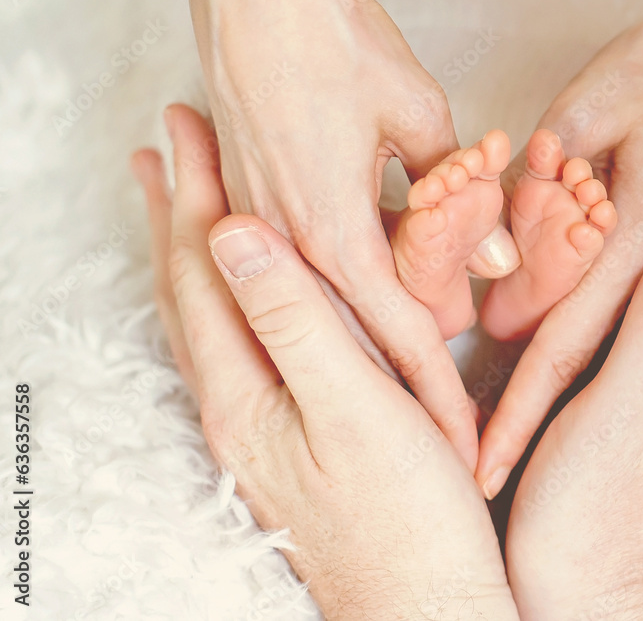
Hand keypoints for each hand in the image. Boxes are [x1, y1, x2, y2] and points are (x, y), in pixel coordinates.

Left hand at [130, 106, 519, 619]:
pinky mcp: (285, 443)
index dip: (191, 196)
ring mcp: (256, 429)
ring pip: (206, 322)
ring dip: (192, 257)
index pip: (202, 273)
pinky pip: (235, 349)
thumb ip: (295, 322)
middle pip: (188, 294)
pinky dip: (225, 302)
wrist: (421, 608)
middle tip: (160, 152)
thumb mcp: (356, 412)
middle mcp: (234, 409)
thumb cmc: (405, 519)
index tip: (185, 130)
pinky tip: (239, 302)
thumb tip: (236, 238)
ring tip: (183, 211)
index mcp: (244, 392)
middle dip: (173, 216)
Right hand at [180, 0, 495, 468]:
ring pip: (325, 311)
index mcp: (330, 233)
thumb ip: (457, 199)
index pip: (399, 339)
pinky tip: (368, 293)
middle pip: (355, 340)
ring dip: (369, 337)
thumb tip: (495, 260)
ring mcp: (260, 227)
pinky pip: (299, 273)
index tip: (463, 442)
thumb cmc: (330, 38)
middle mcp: (284, 243)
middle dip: (401, 380)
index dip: (438, 394)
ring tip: (412, 370)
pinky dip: (338, 292)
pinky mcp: (252, 204)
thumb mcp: (418, 114)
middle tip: (445, 423)